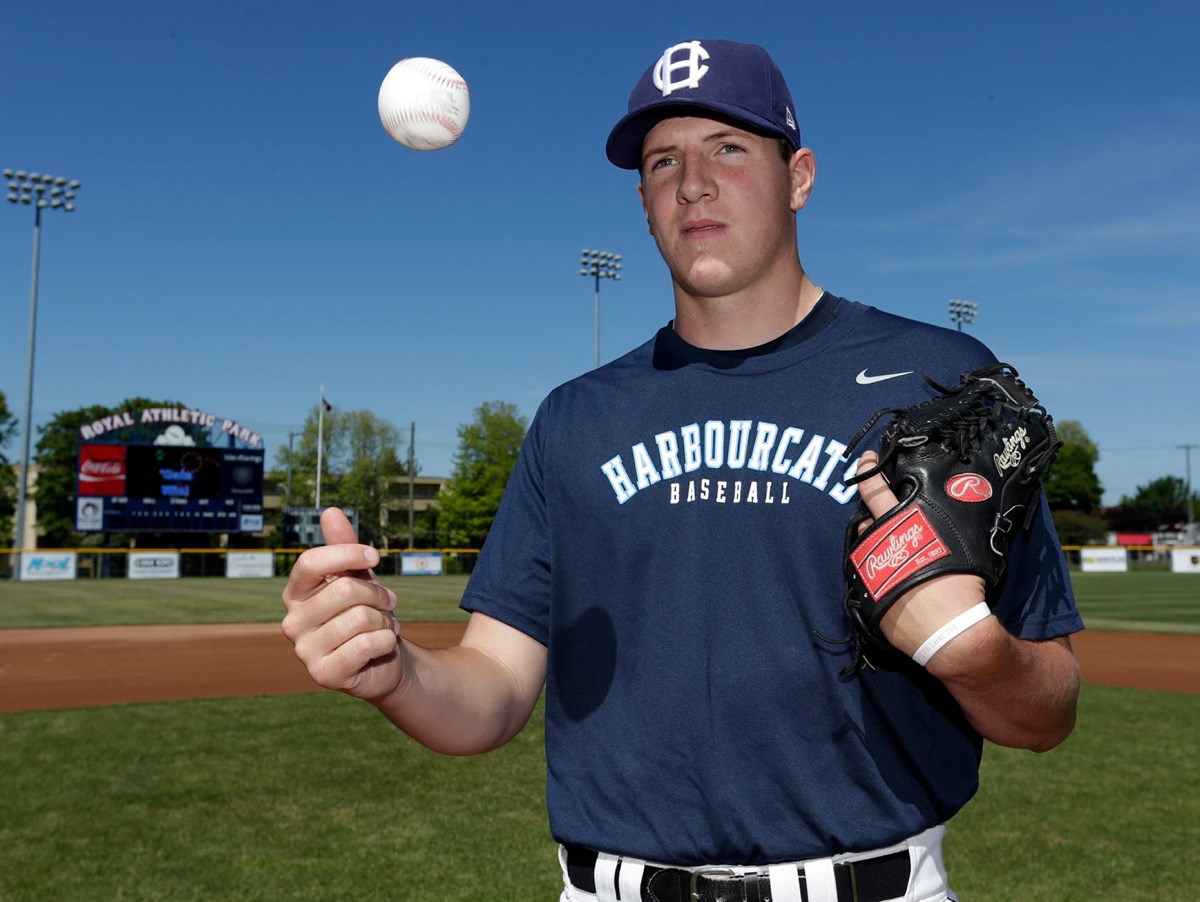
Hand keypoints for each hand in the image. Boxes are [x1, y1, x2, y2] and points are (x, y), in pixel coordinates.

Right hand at [281, 508, 404, 701]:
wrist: (384, 658)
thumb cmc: (367, 611)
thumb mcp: (358, 575)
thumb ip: (344, 546)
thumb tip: (331, 511)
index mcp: (296, 594)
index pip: (309, 563)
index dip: (346, 554)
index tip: (375, 556)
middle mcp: (292, 621)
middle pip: (345, 590)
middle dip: (379, 595)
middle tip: (388, 604)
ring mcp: (304, 650)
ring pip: (361, 618)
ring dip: (385, 620)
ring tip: (383, 627)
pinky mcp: (324, 674)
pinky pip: (367, 643)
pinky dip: (387, 641)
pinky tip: (382, 646)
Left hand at [855, 451, 987, 665]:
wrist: (948, 631)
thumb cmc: (962, 584)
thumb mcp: (963, 541)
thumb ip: (949, 519)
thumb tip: (962, 497)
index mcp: (904, 523)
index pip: (877, 490)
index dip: (869, 471)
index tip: (866, 459)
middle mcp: (880, 541)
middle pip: (866, 516)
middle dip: (868, 507)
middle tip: (873, 500)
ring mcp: (870, 566)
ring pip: (864, 543)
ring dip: (873, 538)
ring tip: (889, 543)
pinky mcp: (865, 591)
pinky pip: (865, 570)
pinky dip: (874, 566)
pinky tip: (886, 570)